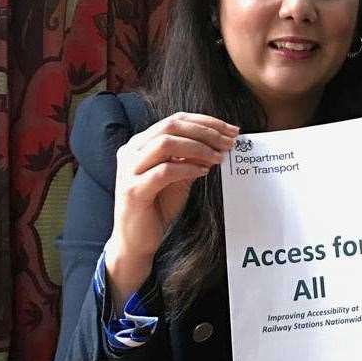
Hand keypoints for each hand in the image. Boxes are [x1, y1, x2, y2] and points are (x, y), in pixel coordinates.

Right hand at [106, 112, 237, 305]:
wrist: (136, 240)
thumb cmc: (158, 206)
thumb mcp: (179, 176)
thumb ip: (193, 158)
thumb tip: (220, 143)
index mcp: (141, 143)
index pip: (175, 120)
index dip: (206, 122)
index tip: (232, 130)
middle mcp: (131, 151)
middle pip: (170, 126)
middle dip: (205, 131)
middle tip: (229, 142)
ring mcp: (129, 170)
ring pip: (165, 144)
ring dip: (198, 148)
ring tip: (219, 158)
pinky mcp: (133, 190)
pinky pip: (163, 171)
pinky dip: (187, 168)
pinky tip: (203, 172)